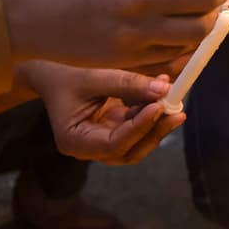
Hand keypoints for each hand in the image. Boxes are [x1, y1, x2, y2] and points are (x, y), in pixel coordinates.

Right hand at [21, 61, 182, 164]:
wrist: (52, 80)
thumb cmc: (65, 80)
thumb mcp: (91, 78)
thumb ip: (126, 83)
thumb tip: (163, 88)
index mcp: (74, 142)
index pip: (113, 145)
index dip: (139, 128)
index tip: (159, 107)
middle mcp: (89, 150)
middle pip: (130, 151)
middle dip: (155, 131)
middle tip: (177, 110)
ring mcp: (103, 144)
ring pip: (138, 144)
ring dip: (158, 125)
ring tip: (174, 101)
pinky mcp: (114, 133)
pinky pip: (138, 129)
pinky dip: (152, 114)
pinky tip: (164, 94)